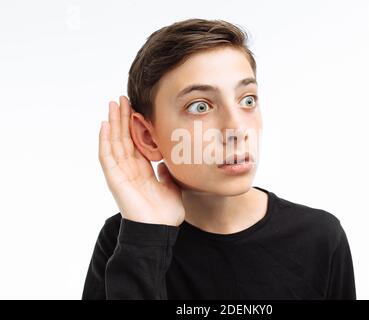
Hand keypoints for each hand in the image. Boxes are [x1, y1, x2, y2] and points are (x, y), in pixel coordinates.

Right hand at [98, 96, 184, 225]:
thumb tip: (165, 163)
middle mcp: (129, 169)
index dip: (134, 126)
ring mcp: (120, 173)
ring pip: (114, 142)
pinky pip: (107, 155)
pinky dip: (105, 140)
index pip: (135, 142)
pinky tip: (105, 124)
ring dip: (113, 122)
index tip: (136, 109)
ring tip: (113, 104)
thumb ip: (166, 173)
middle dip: (122, 118)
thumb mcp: (171, 187)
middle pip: (123, 138)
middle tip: (122, 98)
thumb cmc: (165, 213)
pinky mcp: (114, 178)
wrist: (159, 229)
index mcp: (142, 170)